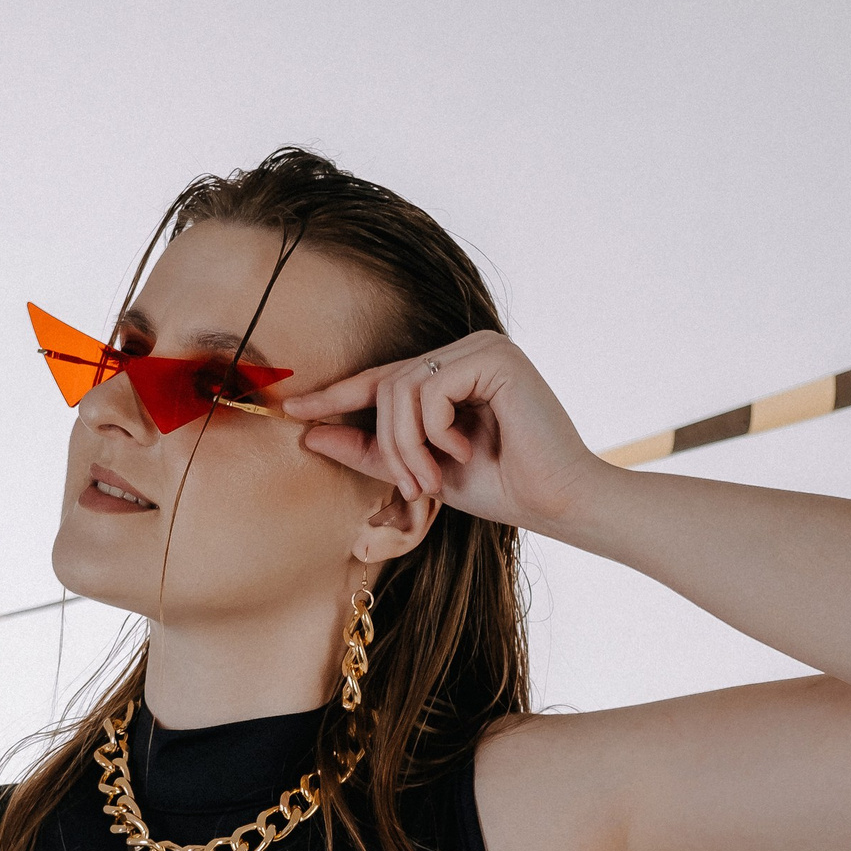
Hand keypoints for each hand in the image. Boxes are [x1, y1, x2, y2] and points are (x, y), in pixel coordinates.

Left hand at [282, 330, 598, 537]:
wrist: (557, 503)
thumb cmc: (501, 488)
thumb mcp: (422, 471)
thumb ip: (372, 450)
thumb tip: (310, 433)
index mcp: (451, 371)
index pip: (382, 378)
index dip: (336, 395)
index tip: (293, 411)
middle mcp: (465, 349)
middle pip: (386, 385)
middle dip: (387, 444)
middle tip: (411, 487)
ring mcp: (481, 347)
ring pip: (401, 388)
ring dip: (406, 445)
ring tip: (433, 479)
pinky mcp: (494, 356)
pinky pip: (429, 389)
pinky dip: (434, 431)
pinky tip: (464, 450)